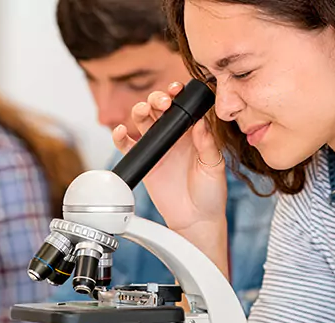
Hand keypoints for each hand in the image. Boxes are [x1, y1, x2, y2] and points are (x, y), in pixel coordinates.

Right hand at [113, 82, 228, 231]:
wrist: (196, 219)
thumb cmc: (210, 193)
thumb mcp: (214, 166)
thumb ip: (207, 145)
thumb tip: (200, 123)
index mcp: (192, 133)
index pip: (181, 107)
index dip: (176, 94)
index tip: (176, 90)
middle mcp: (174, 137)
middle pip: (158, 108)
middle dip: (156, 99)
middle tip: (162, 103)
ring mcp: (158, 148)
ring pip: (142, 121)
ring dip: (139, 111)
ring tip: (142, 112)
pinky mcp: (145, 162)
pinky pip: (128, 146)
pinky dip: (120, 136)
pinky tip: (120, 131)